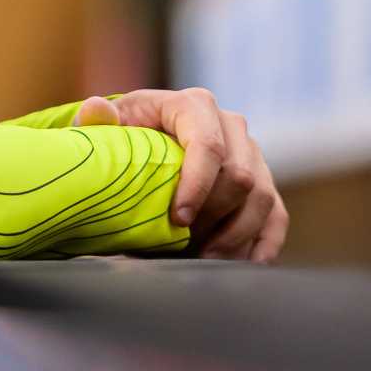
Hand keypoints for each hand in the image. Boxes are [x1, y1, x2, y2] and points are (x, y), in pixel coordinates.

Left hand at [73, 89, 288, 261]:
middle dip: (212, 215)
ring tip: (202, 258)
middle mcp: (231, 126)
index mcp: (194, 105)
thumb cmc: (123, 133)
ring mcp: (252, 154)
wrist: (145, 140)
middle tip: (182, 241)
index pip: (208, 146)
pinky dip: (263, 243)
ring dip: (235, 234)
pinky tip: (245, 265)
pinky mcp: (263, 182)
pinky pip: (276, 215)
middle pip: (240, 177)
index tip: (177, 219)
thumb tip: (94, 109)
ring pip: (261, 199)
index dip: (197, 185)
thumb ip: (97, 120)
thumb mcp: (108, 125)